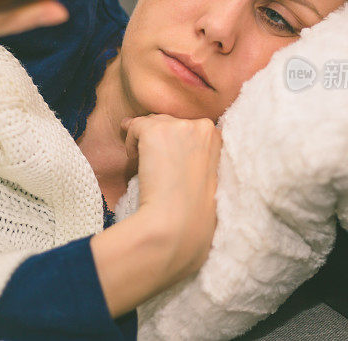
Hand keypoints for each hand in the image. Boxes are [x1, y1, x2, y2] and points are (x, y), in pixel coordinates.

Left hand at [121, 114, 220, 280]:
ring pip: (151, 124)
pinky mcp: (156, 131)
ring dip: (144, 142)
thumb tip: (173, 146)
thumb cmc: (193, 212)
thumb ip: (198, 156)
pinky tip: (137, 164)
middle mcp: (202, 126)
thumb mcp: (208, 177)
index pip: (188, 128)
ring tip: (149, 170)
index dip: (175, 145)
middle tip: (159, 171)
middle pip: (169, 122)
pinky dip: (130, 144)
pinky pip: (133, 127)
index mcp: (218, 137)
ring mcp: (179, 127)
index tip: (172, 167)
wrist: (178, 224)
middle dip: (159, 141)